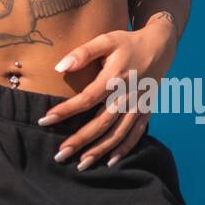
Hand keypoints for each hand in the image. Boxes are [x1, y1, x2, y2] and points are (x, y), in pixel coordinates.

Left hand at [39, 19, 177, 169]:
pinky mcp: (145, 111)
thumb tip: (59, 67)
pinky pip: (136, 134)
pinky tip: (110, 162)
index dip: (66, 110)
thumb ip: (83, 52)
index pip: (87, 98)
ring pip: (118, 133)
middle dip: (80, 140)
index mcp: (115, 77)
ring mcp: (138, 106)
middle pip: (101, 123)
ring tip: (81, 165)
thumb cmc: (127, 43)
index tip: (45, 120)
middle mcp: (127, 95)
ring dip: (99, 150)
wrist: (159, 47)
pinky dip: (124, 149)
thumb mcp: (106, 40)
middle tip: (59, 155)